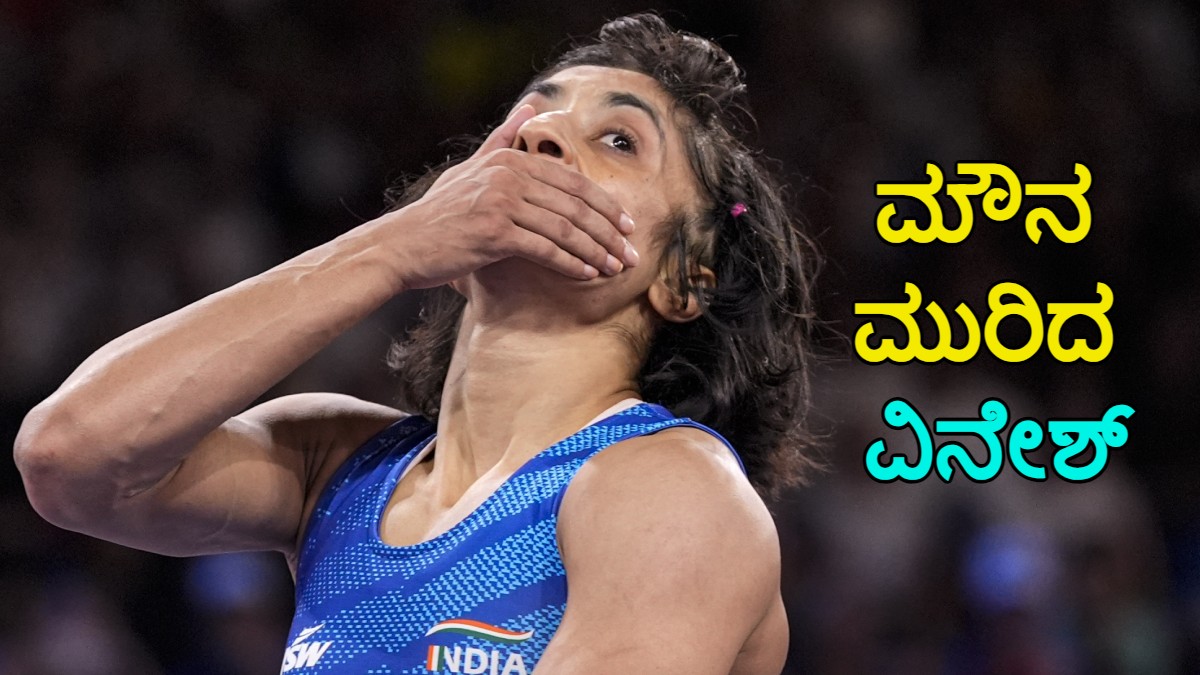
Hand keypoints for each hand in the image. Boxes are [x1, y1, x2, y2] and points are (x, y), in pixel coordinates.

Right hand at [386, 105, 639, 289]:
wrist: (401, 245)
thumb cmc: (438, 215)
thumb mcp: (469, 169)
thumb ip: (502, 139)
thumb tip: (530, 106)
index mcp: (508, 159)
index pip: (572, 180)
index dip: (604, 205)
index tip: (626, 226)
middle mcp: (507, 174)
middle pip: (575, 204)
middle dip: (609, 231)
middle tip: (632, 253)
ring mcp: (501, 202)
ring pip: (566, 228)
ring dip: (597, 250)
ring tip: (617, 268)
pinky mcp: (494, 232)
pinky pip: (546, 249)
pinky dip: (573, 263)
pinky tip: (589, 275)